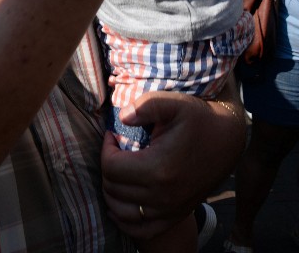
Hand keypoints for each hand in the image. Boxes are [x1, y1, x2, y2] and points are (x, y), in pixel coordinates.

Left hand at [101, 82, 245, 238]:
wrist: (227, 140)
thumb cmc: (199, 119)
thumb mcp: (174, 103)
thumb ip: (146, 106)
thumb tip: (122, 117)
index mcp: (158, 169)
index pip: (111, 167)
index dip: (105, 148)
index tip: (112, 134)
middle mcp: (162, 196)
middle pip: (113, 190)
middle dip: (107, 167)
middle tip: (114, 149)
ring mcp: (169, 210)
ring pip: (121, 213)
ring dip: (111, 192)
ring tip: (117, 170)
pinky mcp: (175, 216)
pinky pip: (140, 230)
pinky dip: (124, 219)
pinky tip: (122, 201)